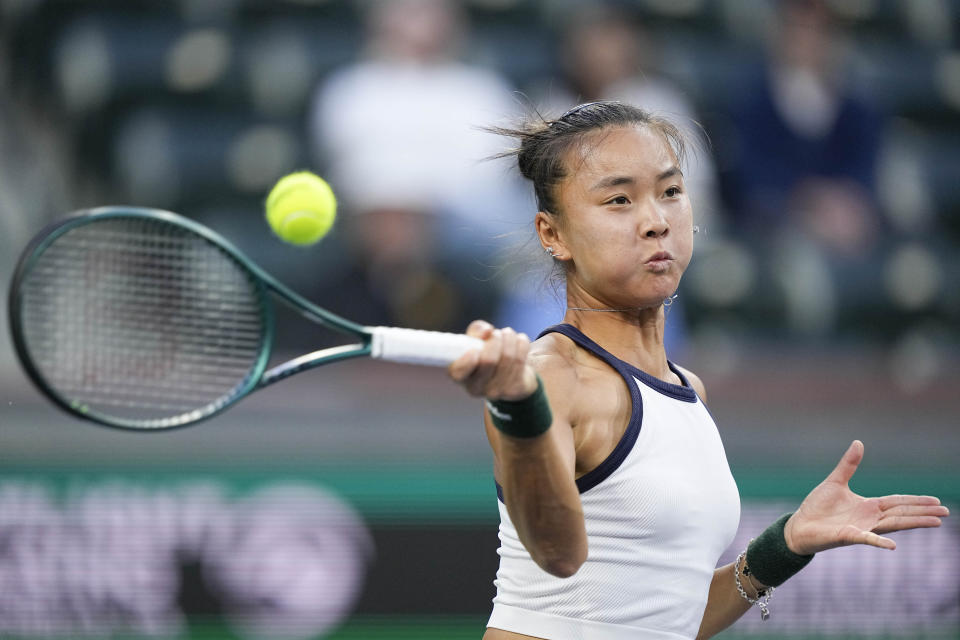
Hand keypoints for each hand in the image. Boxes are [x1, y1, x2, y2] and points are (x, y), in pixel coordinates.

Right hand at [447, 320, 537, 400]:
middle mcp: (475, 388)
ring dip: (509, 338)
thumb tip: (486, 331)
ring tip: (507, 333)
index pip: (459, 372)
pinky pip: (521, 359)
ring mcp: (496, 391)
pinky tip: (519, 341)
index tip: (475, 349)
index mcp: (460, 375)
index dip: (467, 361)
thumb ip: (476, 331)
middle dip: (495, 339)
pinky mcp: (514, 389)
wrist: (509, 374)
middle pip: (488, 361)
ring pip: (508, 357)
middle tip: (496, 333)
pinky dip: (522, 343)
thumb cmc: (486, 353)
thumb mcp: (476, 341)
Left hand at [784, 440, 949, 554]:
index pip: (897, 502)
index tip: (936, 501)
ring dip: (913, 523)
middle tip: (946, 512)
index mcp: (868, 506)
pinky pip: (866, 539)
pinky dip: (879, 541)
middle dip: (923, 512)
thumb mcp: (835, 482)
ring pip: (892, 525)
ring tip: (935, 522)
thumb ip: (848, 465)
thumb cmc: (817, 507)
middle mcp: (869, 519)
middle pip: (901, 513)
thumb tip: (858, 442)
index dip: (916, 501)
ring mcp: (861, 528)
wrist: (799, 526)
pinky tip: (893, 545)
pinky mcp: (847, 537)